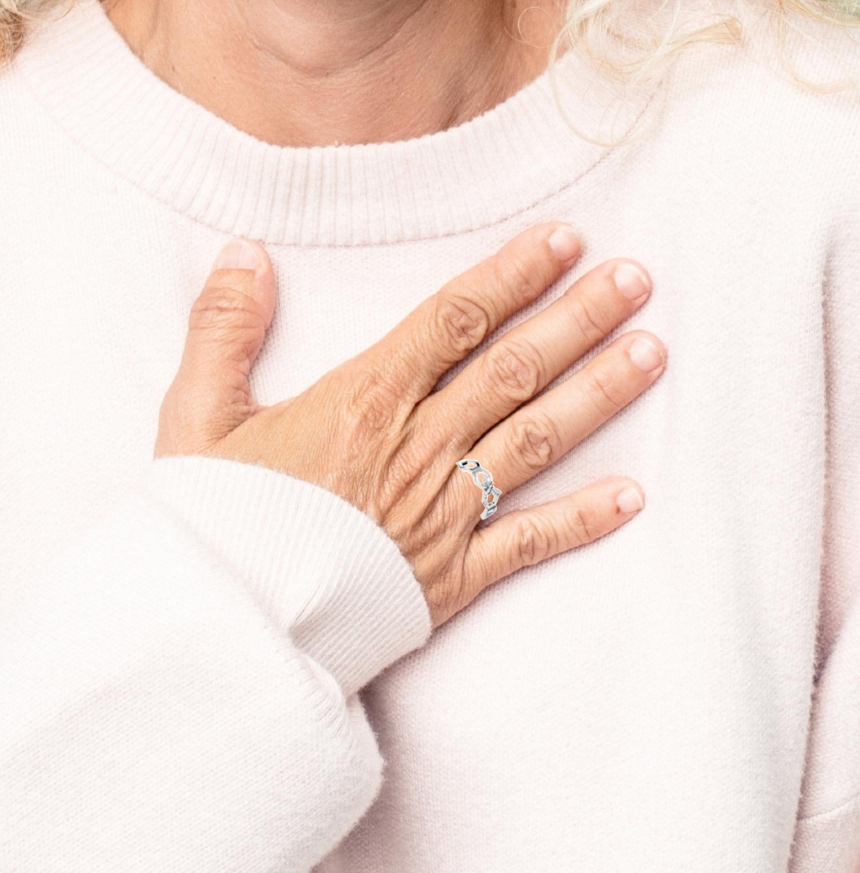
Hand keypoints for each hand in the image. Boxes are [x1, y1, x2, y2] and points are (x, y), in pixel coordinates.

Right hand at [155, 222, 665, 626]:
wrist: (222, 631)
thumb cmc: (215, 523)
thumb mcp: (194, 417)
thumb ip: (223, 328)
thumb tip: (246, 252)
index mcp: (362, 401)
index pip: (454, 320)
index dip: (513, 275)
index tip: (563, 242)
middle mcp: (417, 448)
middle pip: (514, 370)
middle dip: (579, 319)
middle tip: (636, 279)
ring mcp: (442, 513)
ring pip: (536, 440)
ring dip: (599, 395)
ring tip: (653, 353)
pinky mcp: (452, 576)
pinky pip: (528, 544)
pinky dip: (582, 521)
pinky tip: (633, 495)